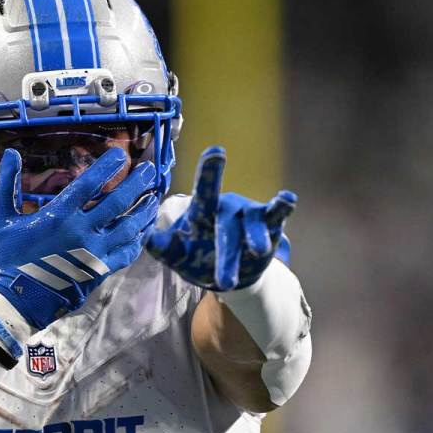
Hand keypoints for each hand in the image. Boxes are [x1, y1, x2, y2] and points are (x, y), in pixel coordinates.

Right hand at [0, 148, 159, 328]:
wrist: (19, 300)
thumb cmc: (10, 258)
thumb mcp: (4, 220)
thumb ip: (8, 184)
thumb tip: (11, 153)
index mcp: (59, 215)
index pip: (89, 184)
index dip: (107, 166)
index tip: (121, 154)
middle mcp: (82, 231)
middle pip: (117, 202)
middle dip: (136, 184)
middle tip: (148, 170)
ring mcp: (95, 252)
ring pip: (129, 227)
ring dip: (144, 210)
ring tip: (154, 197)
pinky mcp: (101, 271)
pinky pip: (127, 252)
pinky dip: (139, 239)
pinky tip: (145, 229)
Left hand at [146, 146, 295, 290]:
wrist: (225, 276)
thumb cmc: (195, 257)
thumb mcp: (176, 255)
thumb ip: (161, 247)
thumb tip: (144, 238)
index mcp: (202, 212)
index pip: (204, 192)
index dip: (210, 172)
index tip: (216, 151)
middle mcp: (226, 208)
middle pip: (226, 227)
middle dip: (226, 254)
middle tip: (223, 281)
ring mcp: (248, 216)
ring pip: (253, 226)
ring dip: (256, 239)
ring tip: (258, 251)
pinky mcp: (269, 226)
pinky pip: (276, 215)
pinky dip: (282, 206)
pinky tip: (288, 199)